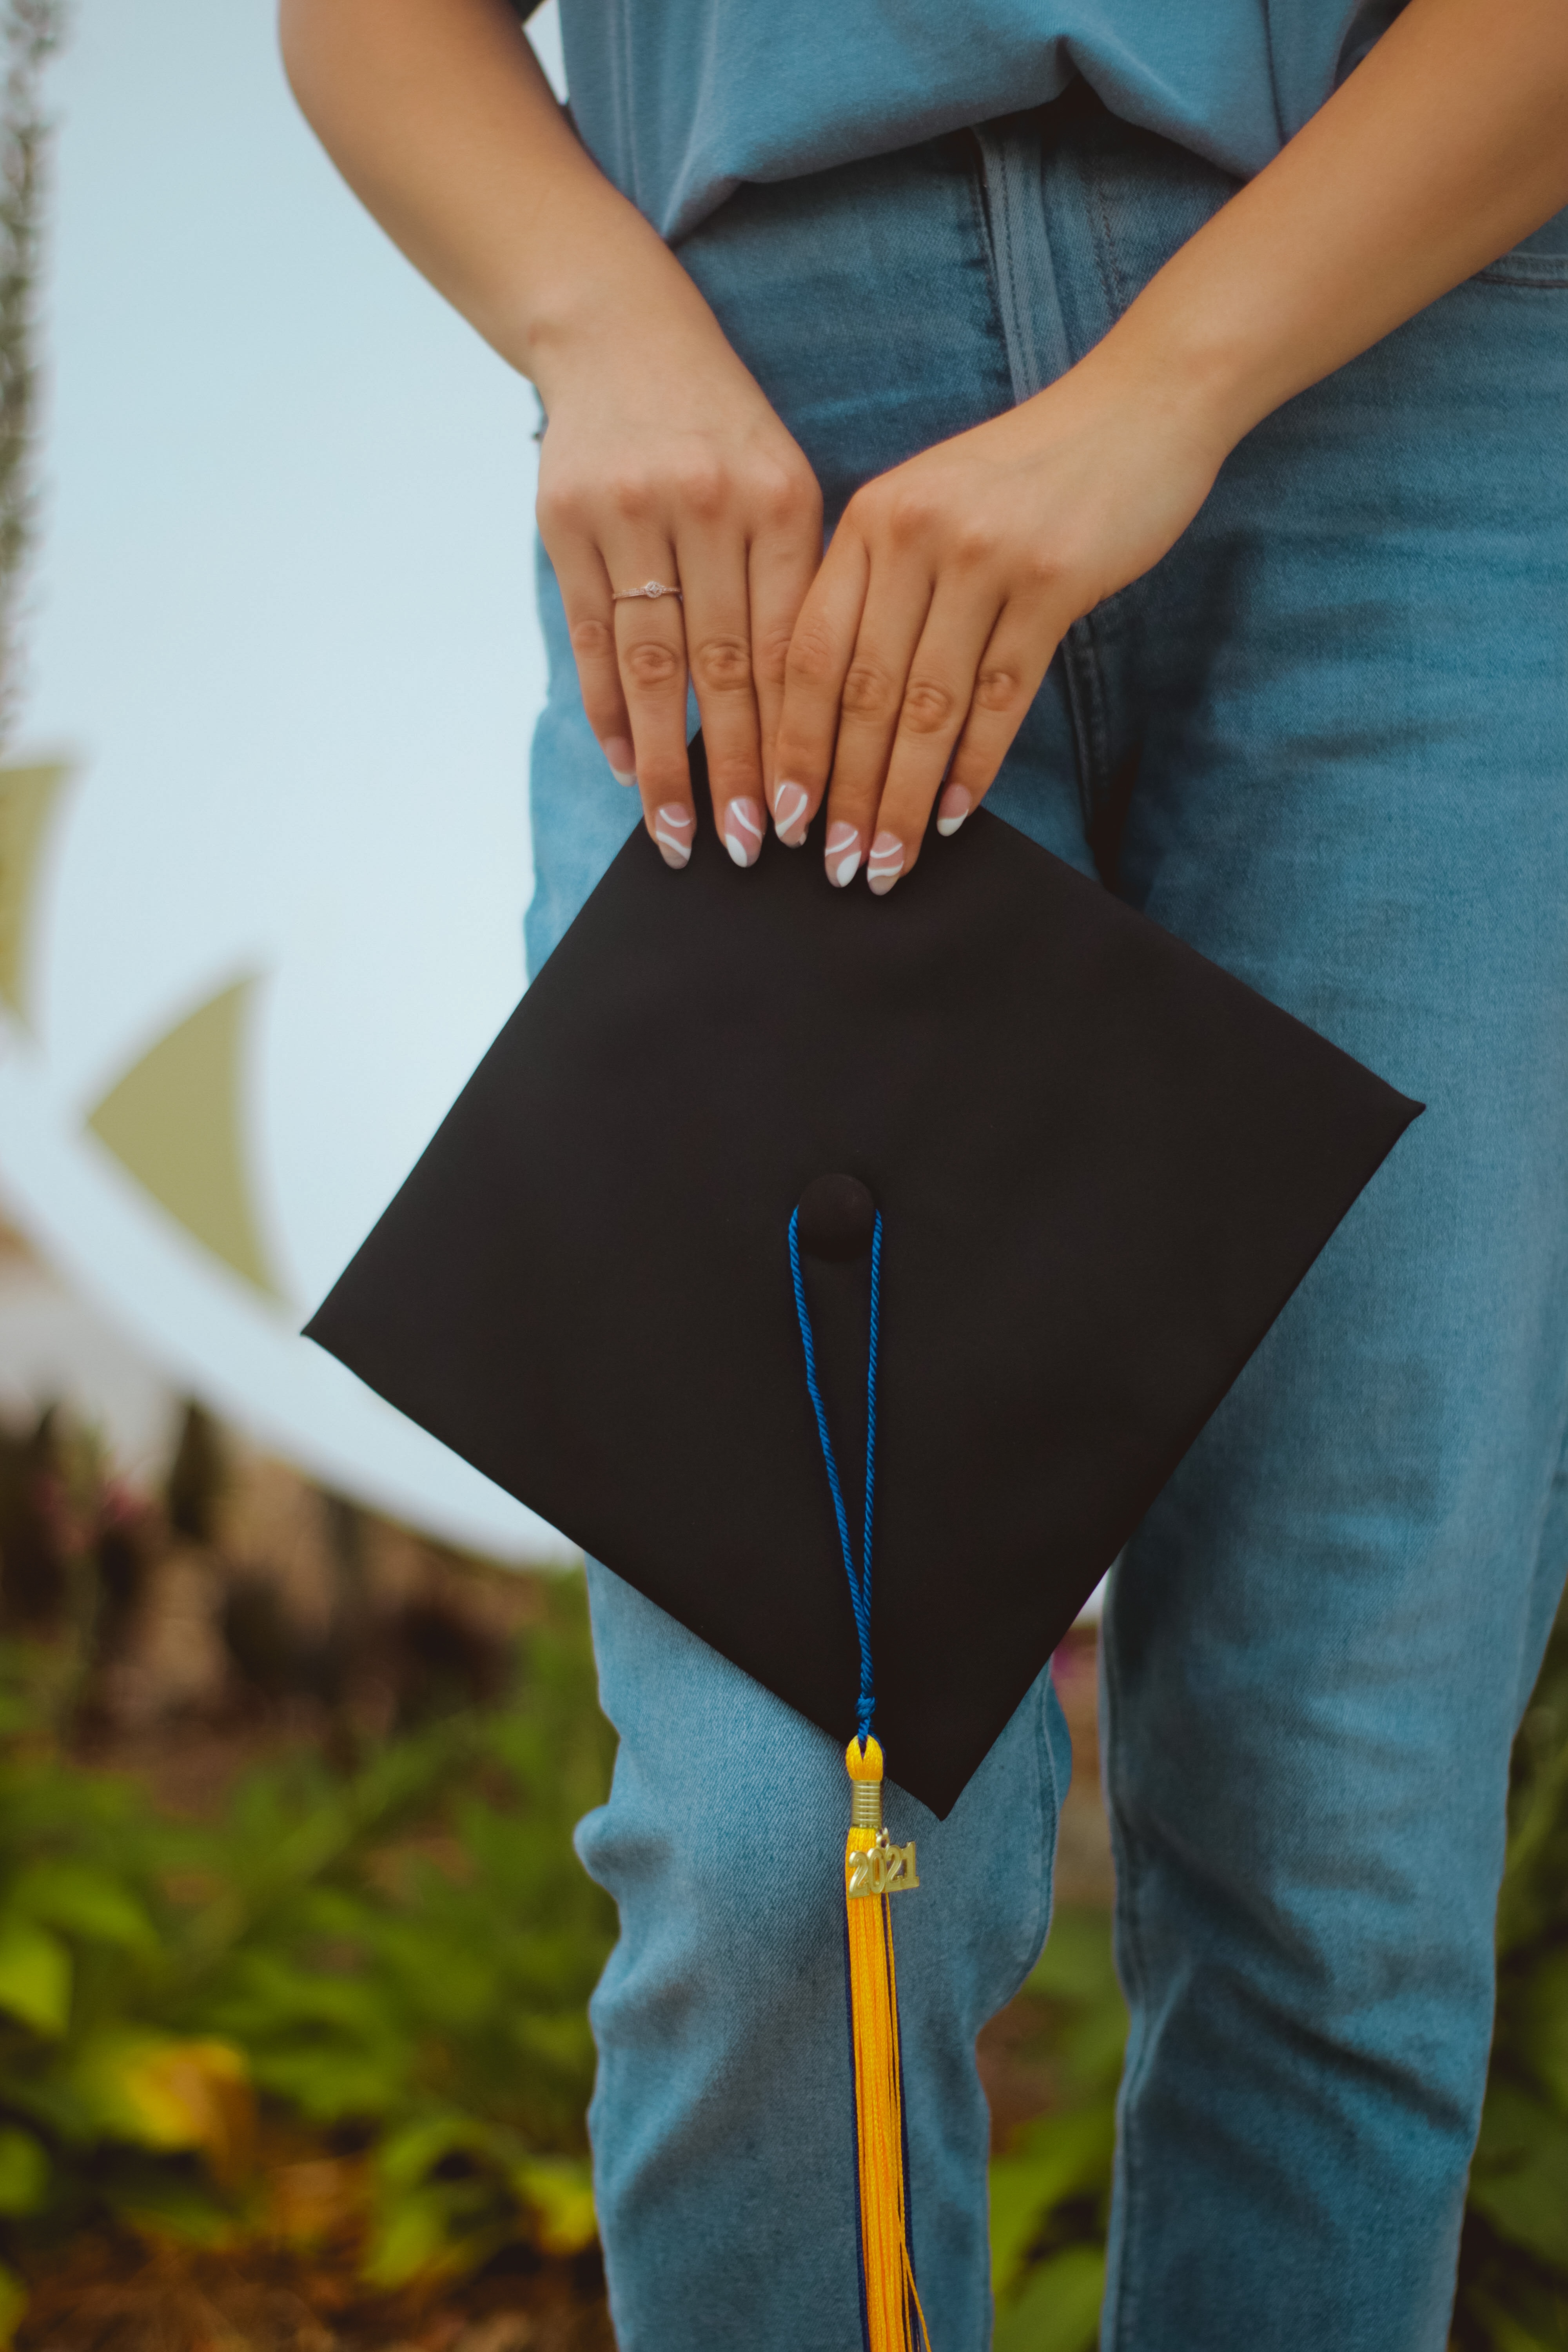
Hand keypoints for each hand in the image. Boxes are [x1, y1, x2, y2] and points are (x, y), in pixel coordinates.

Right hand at [535, 284, 822, 869]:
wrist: (620, 333)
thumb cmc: (721, 429)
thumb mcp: (783, 483)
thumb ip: (794, 585)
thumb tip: (802, 720)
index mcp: (777, 500)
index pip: (788, 645)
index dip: (794, 738)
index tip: (802, 813)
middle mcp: (704, 505)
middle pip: (720, 668)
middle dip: (733, 769)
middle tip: (746, 849)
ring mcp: (628, 512)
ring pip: (649, 664)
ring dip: (662, 760)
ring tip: (677, 833)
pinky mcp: (565, 522)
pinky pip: (591, 638)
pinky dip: (607, 711)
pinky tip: (626, 766)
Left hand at [769, 352, 1229, 890]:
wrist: (1136, 406)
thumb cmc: (1024, 474)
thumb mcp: (929, 508)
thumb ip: (879, 586)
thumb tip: (834, 708)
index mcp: (869, 521)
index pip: (807, 652)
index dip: (791, 743)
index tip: (780, 813)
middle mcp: (915, 536)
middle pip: (861, 691)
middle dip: (842, 791)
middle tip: (832, 864)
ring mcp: (985, 558)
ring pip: (928, 706)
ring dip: (904, 797)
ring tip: (887, 861)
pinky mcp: (1054, 581)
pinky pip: (1002, 694)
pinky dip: (975, 765)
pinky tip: (955, 815)